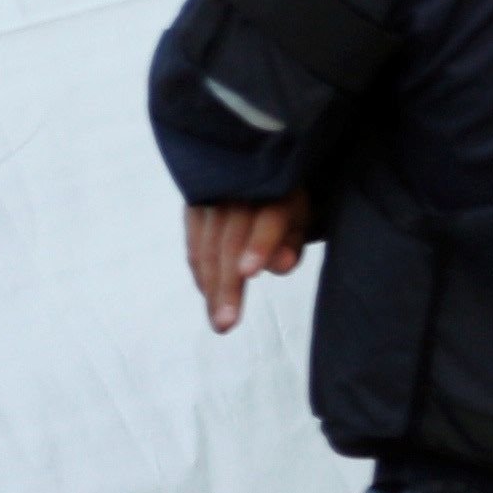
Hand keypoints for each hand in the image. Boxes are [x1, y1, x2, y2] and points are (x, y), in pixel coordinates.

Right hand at [185, 195, 311, 332]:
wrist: (250, 169)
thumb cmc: (282, 203)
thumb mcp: (298, 220)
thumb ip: (292, 243)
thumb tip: (283, 264)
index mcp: (276, 193)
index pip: (268, 221)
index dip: (259, 245)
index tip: (249, 272)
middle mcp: (240, 192)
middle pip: (231, 242)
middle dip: (228, 284)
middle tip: (226, 322)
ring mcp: (213, 197)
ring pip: (207, 247)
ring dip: (211, 287)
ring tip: (218, 321)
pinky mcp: (193, 206)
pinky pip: (194, 244)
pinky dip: (200, 273)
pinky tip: (208, 295)